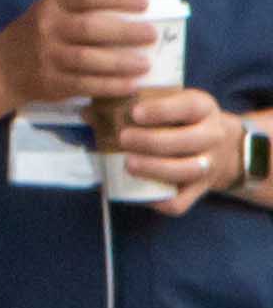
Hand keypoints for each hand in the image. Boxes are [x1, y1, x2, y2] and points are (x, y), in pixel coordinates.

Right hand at [0, 0, 173, 113]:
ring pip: (87, 58)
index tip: (145, 3)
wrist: (2, 67)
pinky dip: (110, 85)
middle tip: (152, 35)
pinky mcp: (49, 82)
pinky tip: (131, 84)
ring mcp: (46, 55)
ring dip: (120, 62)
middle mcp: (47, 26)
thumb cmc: (44, 31)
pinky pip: (84, 84)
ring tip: (146, 63)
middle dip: (125, 31)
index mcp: (54, 2)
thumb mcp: (66, 8)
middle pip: (90, 27)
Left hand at [107, 84, 240, 214]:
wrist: (220, 148)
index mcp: (203, 108)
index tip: (135, 113)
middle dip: (152, 141)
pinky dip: (160, 202)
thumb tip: (87, 112)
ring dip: (156, 169)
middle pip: (188, 140)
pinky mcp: (199, 191)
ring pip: (187, 171)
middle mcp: (213, 136)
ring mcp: (209, 165)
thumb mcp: (167, 105)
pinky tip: (139, 194)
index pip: (189, 106)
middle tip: (123, 139)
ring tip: (128, 164)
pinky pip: (181, 202)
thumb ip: (131, 106)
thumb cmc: (179, 121)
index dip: (162, 110)